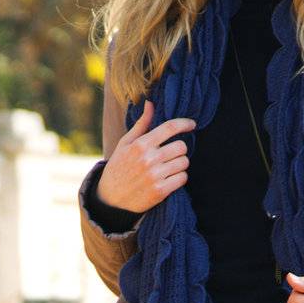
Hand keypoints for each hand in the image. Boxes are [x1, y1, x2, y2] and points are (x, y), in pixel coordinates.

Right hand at [97, 100, 196, 214]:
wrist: (111, 198)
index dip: (184, 124)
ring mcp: (155, 176)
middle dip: (180, 149)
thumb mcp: (125, 143)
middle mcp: (149, 159)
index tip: (192, 124)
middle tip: (173, 154)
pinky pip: (182, 178)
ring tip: (169, 167)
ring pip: (184, 163)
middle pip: (181, 146)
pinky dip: (180, 178)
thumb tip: (150, 104)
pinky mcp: (160, 191)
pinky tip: (170, 178)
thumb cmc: (119, 167)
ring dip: (180, 164)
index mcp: (141, 144)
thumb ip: (141, 124)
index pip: (169, 128)